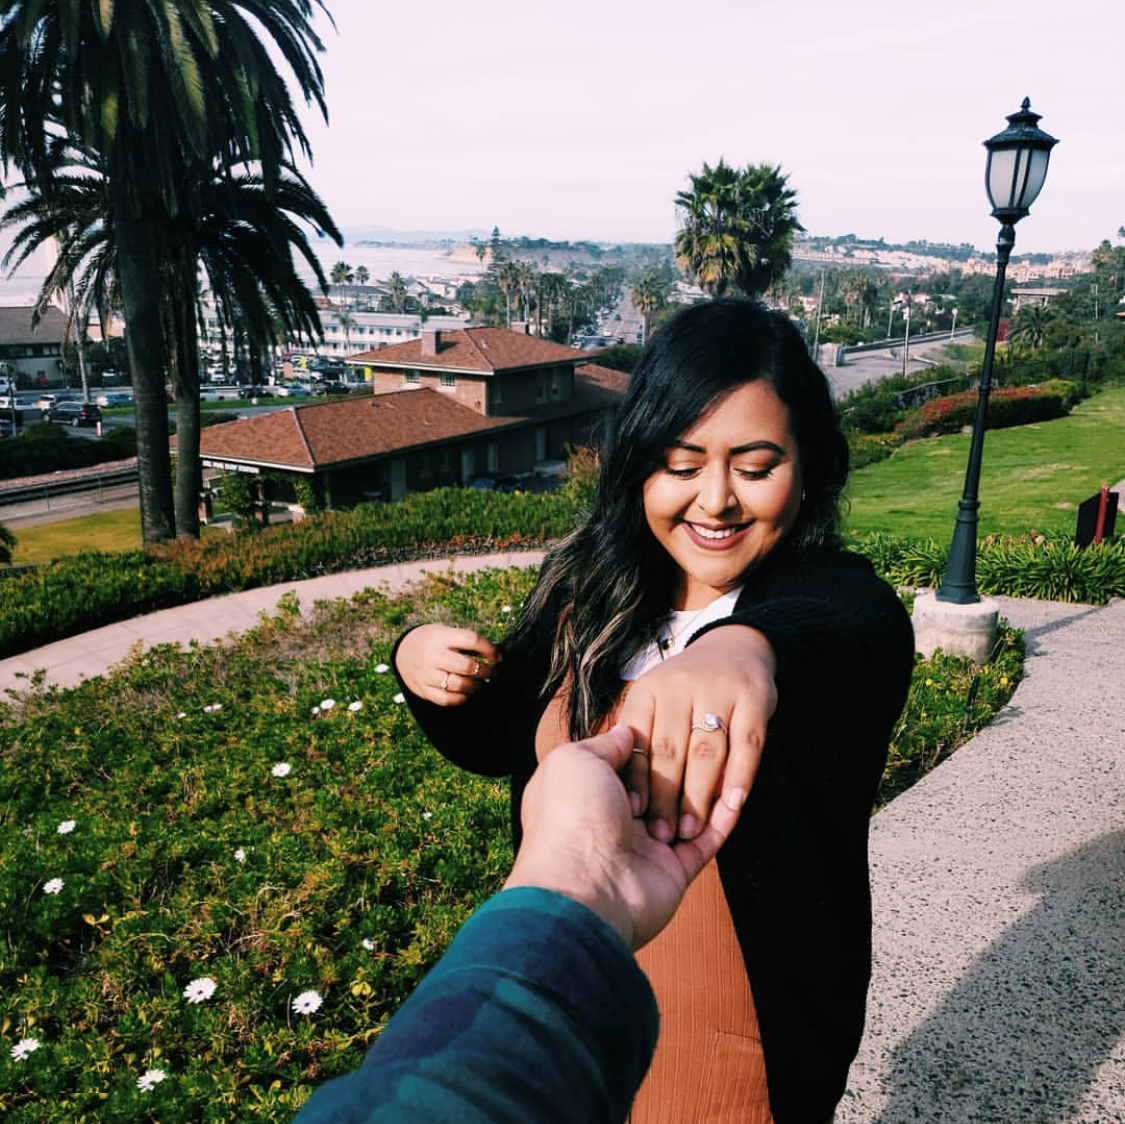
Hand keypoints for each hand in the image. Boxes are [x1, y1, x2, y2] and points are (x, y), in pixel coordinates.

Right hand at [394, 624, 499, 705]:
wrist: (402, 650)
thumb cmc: (432, 640)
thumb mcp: (445, 632)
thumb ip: (465, 641)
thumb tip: (494, 654)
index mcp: (440, 636)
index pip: (471, 640)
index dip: (489, 649)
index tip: (498, 656)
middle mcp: (432, 655)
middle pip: (467, 666)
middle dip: (486, 671)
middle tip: (492, 672)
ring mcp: (426, 674)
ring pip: (459, 685)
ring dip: (476, 686)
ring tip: (480, 683)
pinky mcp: (423, 690)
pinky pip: (447, 699)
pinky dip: (462, 698)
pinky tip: (467, 693)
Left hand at [504, 725, 744, 950]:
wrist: (583, 887)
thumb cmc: (571, 818)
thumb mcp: (575, 761)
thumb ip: (605, 744)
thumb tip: (626, 731)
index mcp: (586, 792)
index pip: (623, 760)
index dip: (643, 744)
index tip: (667, 722)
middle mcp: (614, 818)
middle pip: (657, 783)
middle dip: (678, 765)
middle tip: (699, 741)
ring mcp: (646, 846)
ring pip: (685, 810)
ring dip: (703, 789)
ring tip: (724, 758)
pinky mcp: (675, 870)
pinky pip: (707, 840)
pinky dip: (723, 818)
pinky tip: (737, 791)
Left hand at [617, 625, 775, 842]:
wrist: (736, 646)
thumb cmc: (685, 690)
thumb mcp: (651, 702)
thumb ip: (634, 737)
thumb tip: (625, 788)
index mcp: (648, 690)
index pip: (638, 739)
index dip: (635, 777)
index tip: (632, 811)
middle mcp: (681, 686)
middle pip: (671, 749)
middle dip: (664, 796)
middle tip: (661, 833)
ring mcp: (720, 690)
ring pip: (707, 752)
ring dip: (698, 797)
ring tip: (689, 831)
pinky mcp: (755, 699)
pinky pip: (748, 746)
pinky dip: (740, 778)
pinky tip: (732, 806)